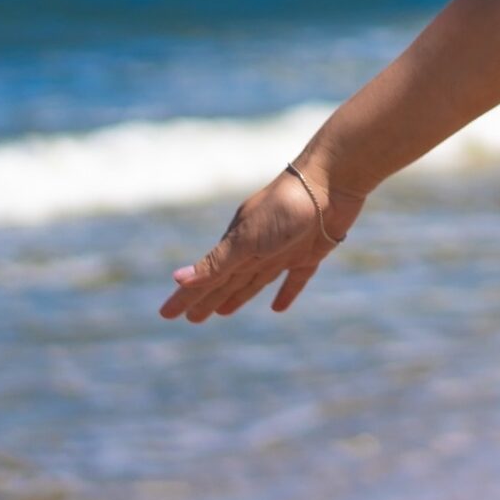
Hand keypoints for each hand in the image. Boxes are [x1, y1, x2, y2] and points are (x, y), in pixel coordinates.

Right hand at [158, 165, 365, 322]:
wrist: (333, 180)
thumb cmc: (287, 207)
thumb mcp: (248, 238)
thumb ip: (217, 262)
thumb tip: (177, 280)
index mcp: (237, 243)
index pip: (206, 277)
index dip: (187, 297)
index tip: (166, 315)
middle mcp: (257, 248)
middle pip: (228, 281)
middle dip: (209, 299)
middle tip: (193, 319)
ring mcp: (284, 250)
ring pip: (255, 280)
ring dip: (239, 296)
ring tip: (223, 311)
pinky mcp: (310, 252)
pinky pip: (295, 278)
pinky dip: (286, 293)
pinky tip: (278, 308)